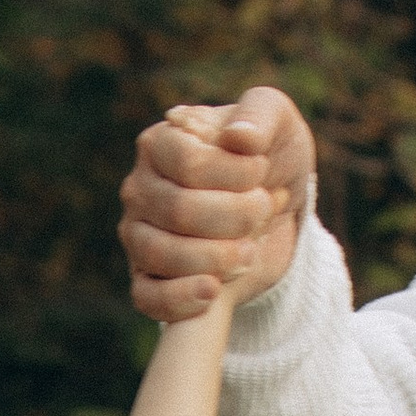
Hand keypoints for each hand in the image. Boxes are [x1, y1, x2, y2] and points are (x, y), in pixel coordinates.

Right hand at [119, 86, 311, 322]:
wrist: (274, 206)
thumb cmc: (268, 154)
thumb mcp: (276, 121)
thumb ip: (259, 115)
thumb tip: (238, 137)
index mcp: (159, 144)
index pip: (188, 163)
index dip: (233, 174)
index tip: (263, 170)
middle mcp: (139, 190)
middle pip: (178, 210)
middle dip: (235, 216)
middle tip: (266, 209)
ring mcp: (138, 237)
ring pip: (162, 255)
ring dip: (218, 257)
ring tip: (250, 251)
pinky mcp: (147, 279)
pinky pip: (148, 298)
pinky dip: (181, 299)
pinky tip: (214, 292)